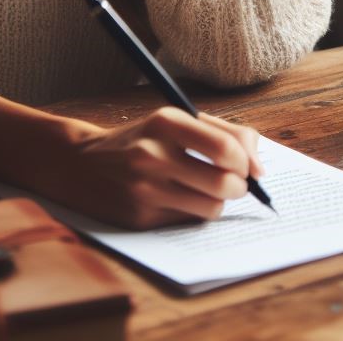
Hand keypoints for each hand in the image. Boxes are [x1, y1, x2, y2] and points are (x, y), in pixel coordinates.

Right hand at [40, 107, 264, 229]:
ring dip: (219, 202)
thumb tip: (260, 171)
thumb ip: (225, 134)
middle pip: (223, 183)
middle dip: (239, 187)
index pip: (224, 148)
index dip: (245, 161)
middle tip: (233, 183)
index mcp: (166, 122)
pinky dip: (195, 212)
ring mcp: (145, 188)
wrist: (81, 163)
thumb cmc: (144, 139)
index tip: (246, 166)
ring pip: (211, 207)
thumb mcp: (177, 122)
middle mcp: (153, 154)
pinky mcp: (140, 217)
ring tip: (206, 190)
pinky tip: (180, 199)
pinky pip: (189, 221)